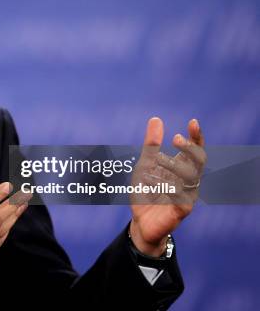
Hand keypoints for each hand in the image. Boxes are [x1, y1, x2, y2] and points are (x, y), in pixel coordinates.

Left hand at [129, 117, 205, 255]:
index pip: (196, 150)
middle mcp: (189, 180)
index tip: (193, 122)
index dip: (197, 137)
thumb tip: (156, 119)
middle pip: (199, 161)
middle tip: (176, 138)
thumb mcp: (145, 165)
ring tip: (156, 160)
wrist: (141, 222)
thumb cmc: (146, 192)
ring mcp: (188, 195)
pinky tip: (150, 181)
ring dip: (173, 165)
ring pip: (191, 176)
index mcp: (182, 167)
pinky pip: (181, 196)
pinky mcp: (183, 210)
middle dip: (190, 148)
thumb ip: (151, 145)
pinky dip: (165, 186)